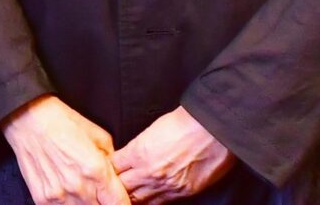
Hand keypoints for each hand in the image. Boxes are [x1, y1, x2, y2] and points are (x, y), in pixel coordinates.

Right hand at [0, 96, 129, 204]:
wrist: (26, 118)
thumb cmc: (61, 121)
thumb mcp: (98, 135)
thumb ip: (112, 160)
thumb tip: (117, 174)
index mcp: (96, 171)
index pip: (120, 204)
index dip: (123, 203)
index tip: (120, 199)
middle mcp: (79, 187)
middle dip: (104, 202)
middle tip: (99, 191)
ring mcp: (59, 196)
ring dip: (86, 204)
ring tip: (80, 188)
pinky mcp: (42, 199)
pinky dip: (67, 204)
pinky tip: (66, 192)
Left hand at [112, 106, 232, 203]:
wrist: (212, 129)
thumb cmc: (185, 122)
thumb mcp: (151, 130)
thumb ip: (138, 147)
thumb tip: (130, 156)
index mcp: (138, 152)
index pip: (112, 167)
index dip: (108, 169)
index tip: (107, 169)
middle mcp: (148, 172)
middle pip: (121, 187)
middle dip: (116, 186)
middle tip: (112, 186)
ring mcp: (165, 185)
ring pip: (138, 199)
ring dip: (131, 197)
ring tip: (126, 195)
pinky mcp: (182, 193)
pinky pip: (159, 203)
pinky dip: (151, 201)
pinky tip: (147, 198)